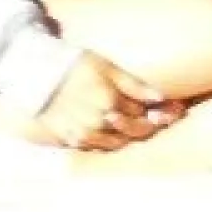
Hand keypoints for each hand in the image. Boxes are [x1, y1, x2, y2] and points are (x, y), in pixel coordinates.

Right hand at [37, 52, 177, 150]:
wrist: (37, 77)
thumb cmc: (74, 65)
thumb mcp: (105, 67)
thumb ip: (133, 83)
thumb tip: (160, 97)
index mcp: (110, 100)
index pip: (144, 112)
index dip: (161, 109)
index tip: (175, 108)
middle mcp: (100, 121)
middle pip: (136, 130)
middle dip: (153, 124)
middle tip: (165, 117)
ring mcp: (86, 133)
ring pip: (120, 142)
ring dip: (133, 134)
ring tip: (141, 124)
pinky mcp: (73, 139)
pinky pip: (100, 146)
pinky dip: (112, 140)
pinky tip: (116, 130)